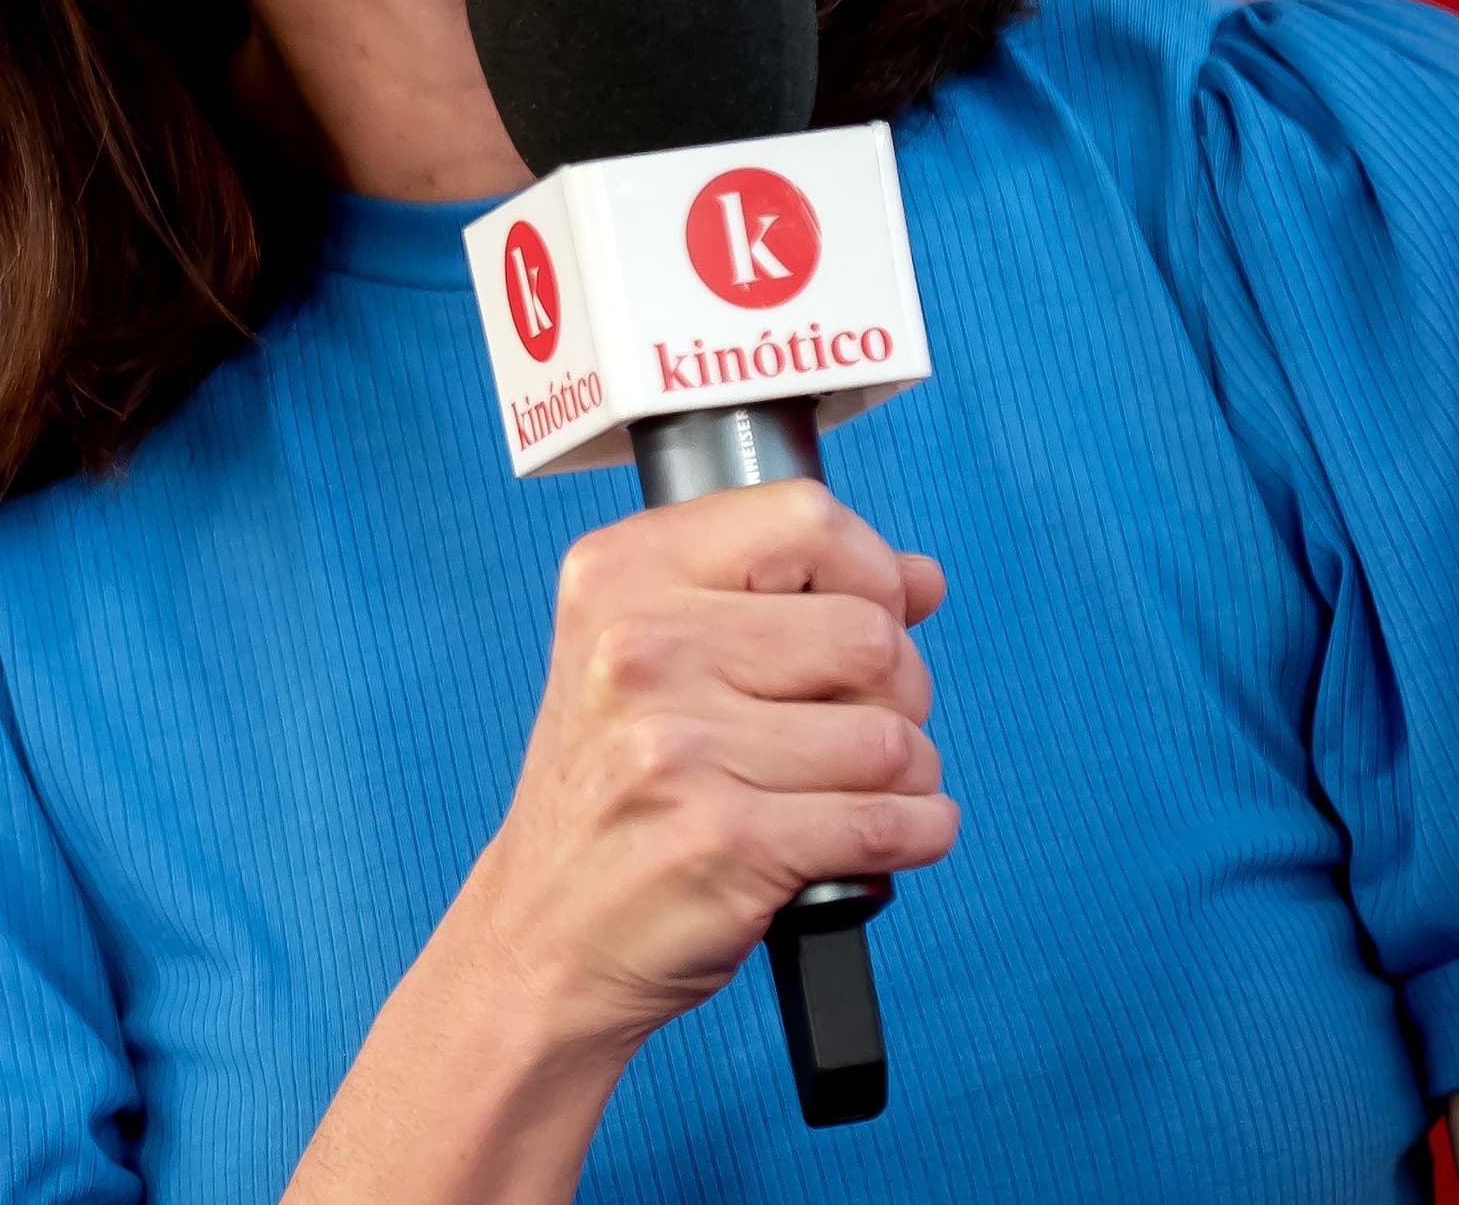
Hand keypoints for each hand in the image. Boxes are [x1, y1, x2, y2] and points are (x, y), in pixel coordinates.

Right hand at [448, 479, 954, 1061]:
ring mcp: (679, 747)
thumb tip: (919, 578)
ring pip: (892, 737)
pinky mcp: (728, 841)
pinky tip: (883, 836)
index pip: (808, 521)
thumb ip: (785, 599)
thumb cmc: (610, 796)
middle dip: (898, 690)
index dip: (869, 575)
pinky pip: (891, 821)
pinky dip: (916, 832)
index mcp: (620, 576)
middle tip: (852, 729)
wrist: (539, 936)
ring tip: (850, 792)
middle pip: (870, 634)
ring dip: (905, 776)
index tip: (866, 619)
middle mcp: (640, 648)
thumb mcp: (655, 658)